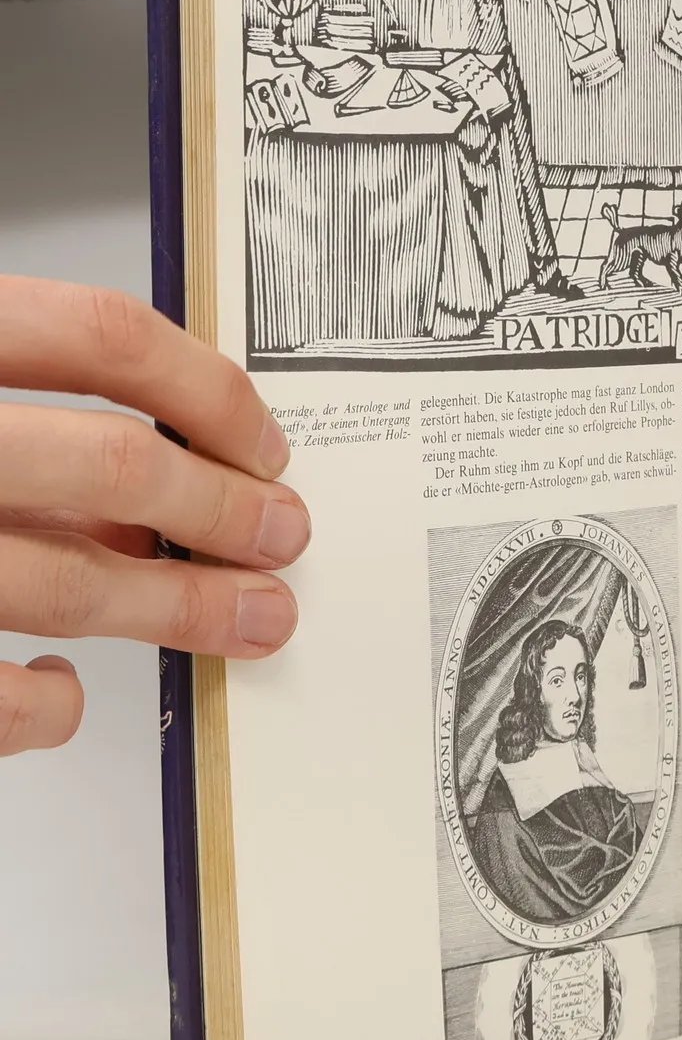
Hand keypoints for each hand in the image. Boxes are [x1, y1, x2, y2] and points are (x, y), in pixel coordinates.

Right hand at [0, 279, 306, 755]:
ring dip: (183, 607)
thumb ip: (37, 425)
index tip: (267, 443)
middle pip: (113, 464)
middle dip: (226, 508)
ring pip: (69, 585)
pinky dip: (47, 703)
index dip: (207, 390)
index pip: (100, 336)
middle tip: (286, 536)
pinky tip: (65, 690)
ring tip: (257, 618)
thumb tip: (163, 485)